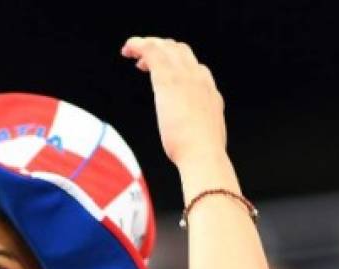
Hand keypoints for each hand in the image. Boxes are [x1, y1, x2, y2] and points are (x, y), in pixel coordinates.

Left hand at [121, 37, 226, 167]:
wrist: (203, 154)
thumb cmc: (199, 154)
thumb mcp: (202, 135)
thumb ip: (195, 128)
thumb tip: (189, 137)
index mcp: (209, 92)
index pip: (194, 67)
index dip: (176, 64)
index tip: (159, 71)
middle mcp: (199, 79)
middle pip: (181, 51)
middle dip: (161, 49)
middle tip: (142, 60)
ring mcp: (185, 77)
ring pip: (166, 47)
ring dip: (147, 45)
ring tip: (130, 51)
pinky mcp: (168, 79)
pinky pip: (152, 52)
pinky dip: (139, 45)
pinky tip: (128, 48)